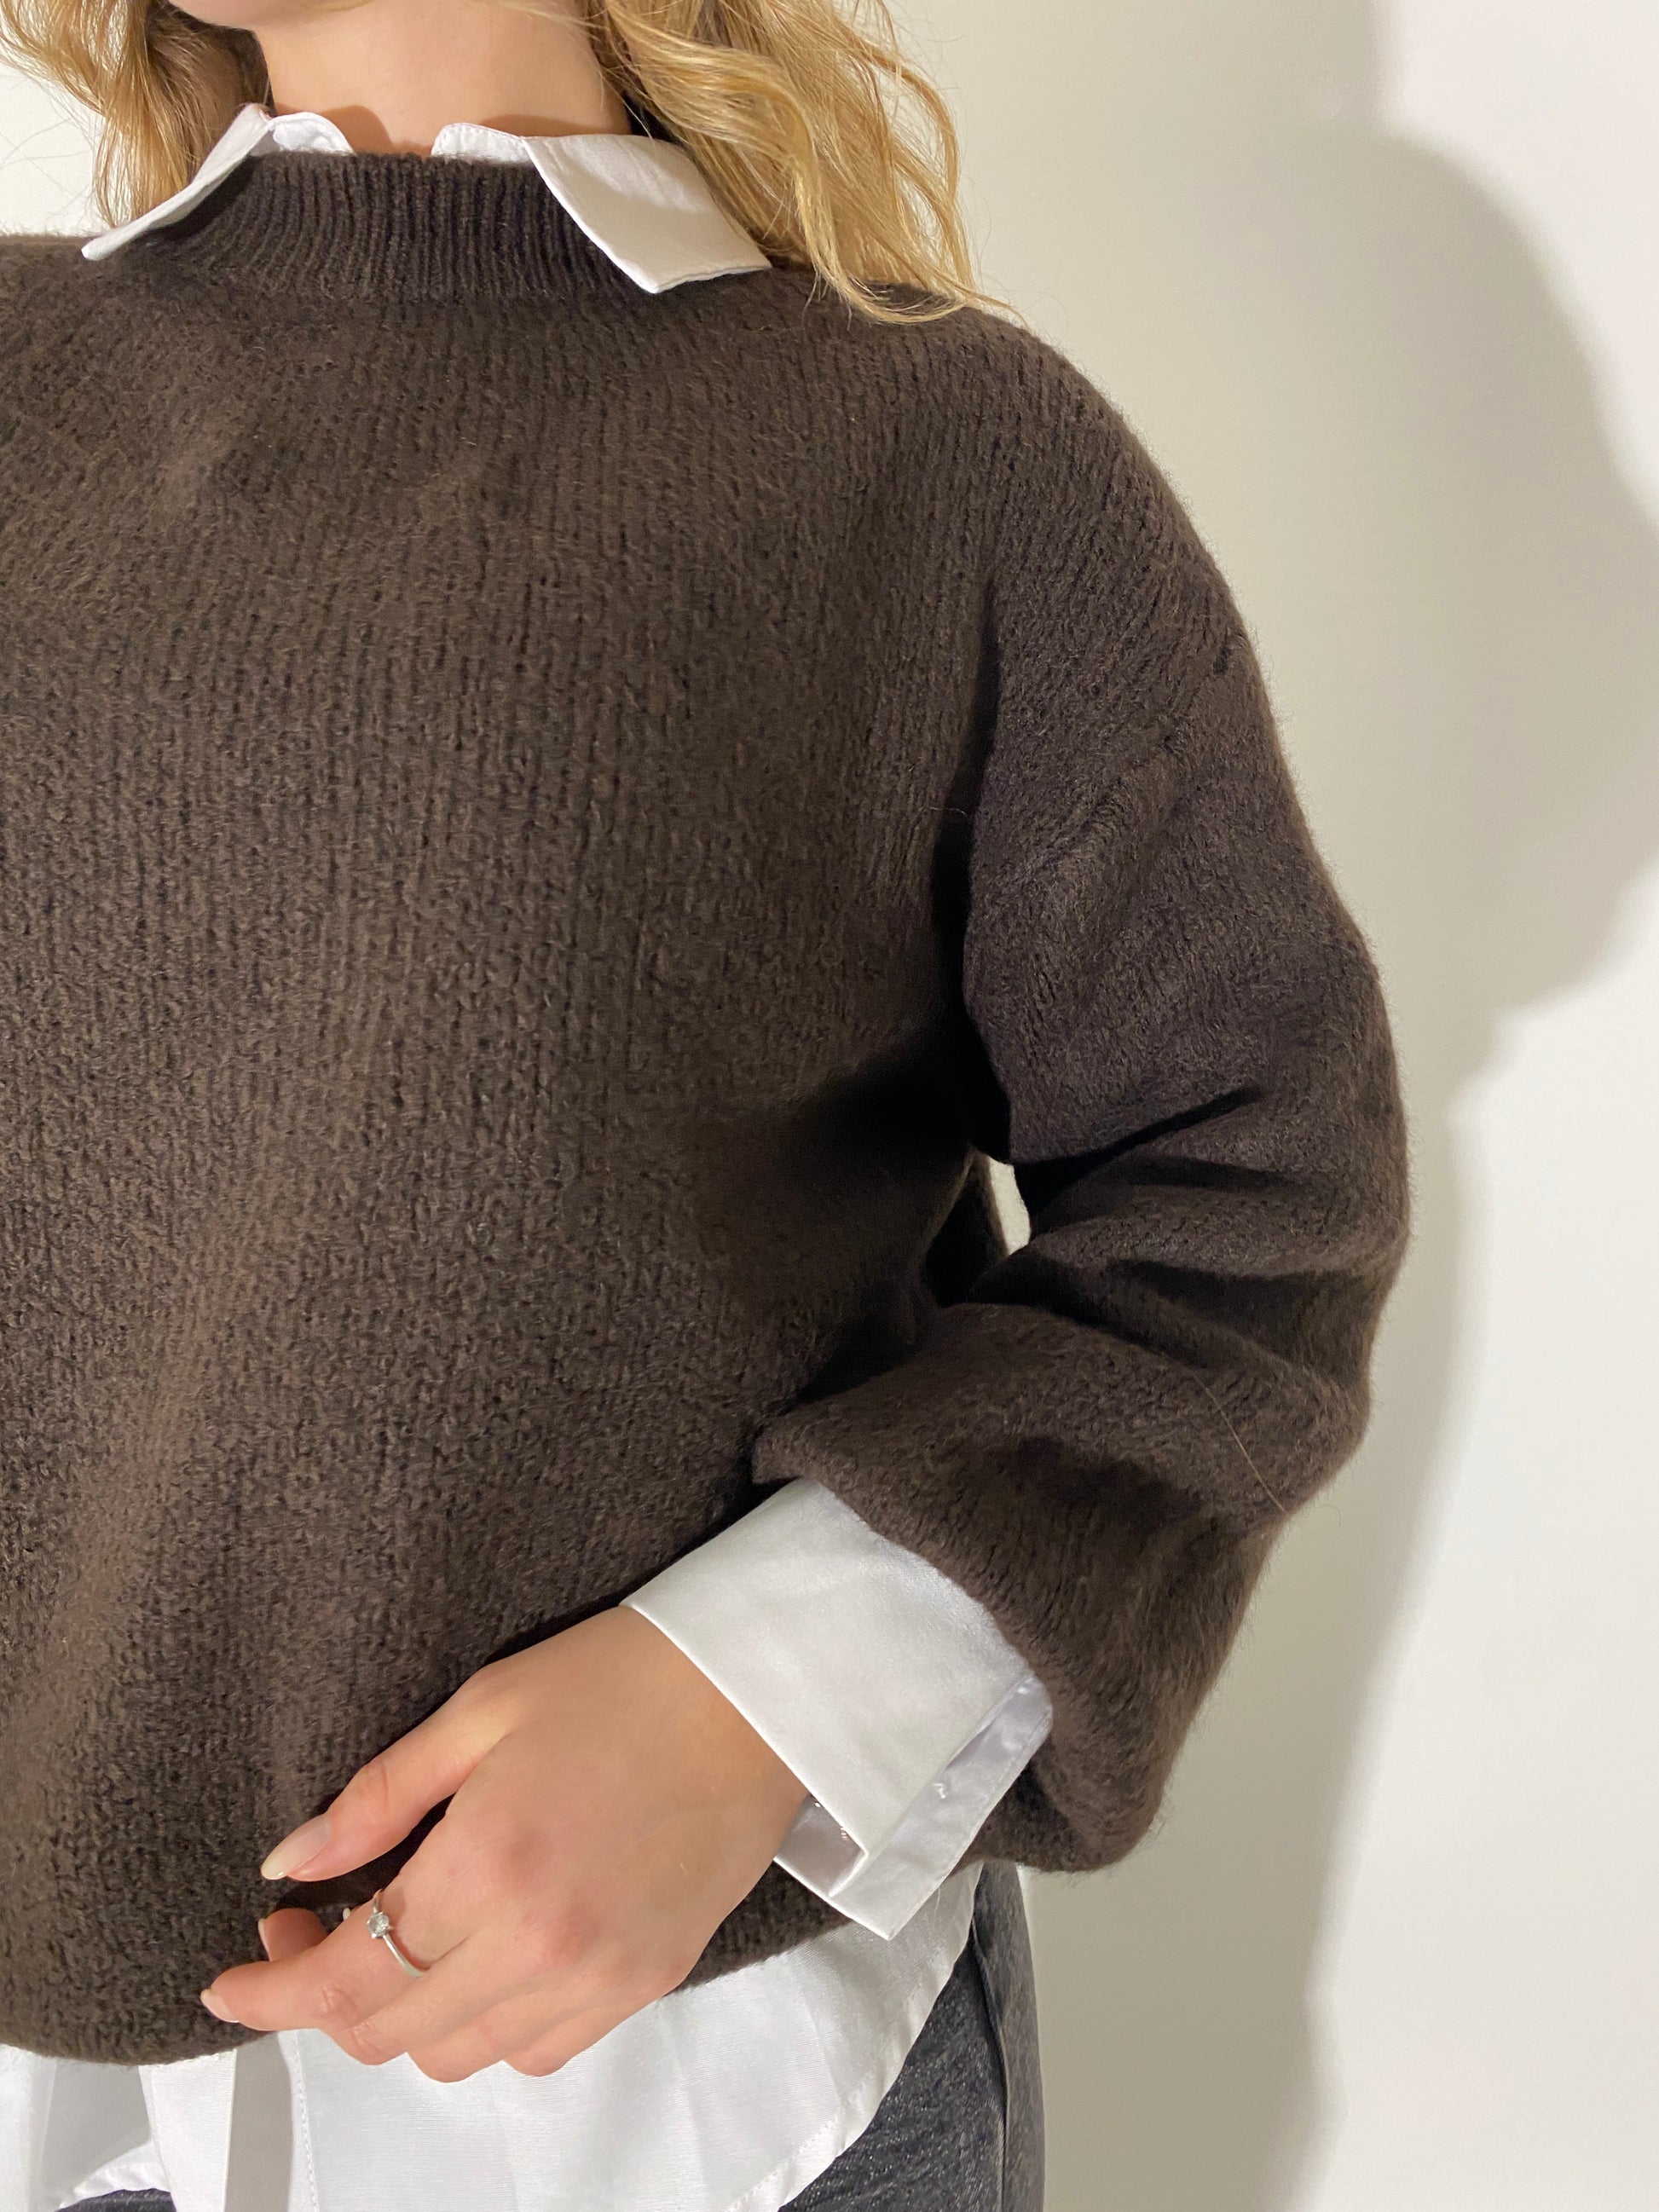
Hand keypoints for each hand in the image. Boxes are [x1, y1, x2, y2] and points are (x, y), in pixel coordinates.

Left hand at [198, 1607, 809, 2079]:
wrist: (760, 1692)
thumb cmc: (621, 1679)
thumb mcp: (481, 1708)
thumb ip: (379, 1795)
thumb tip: (291, 1862)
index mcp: (488, 1863)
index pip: (345, 1976)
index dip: (270, 1991)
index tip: (231, 1981)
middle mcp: (539, 1942)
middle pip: (390, 2032)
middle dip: (323, 2001)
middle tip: (306, 1933)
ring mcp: (599, 1974)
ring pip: (458, 2056)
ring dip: (404, 2018)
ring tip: (395, 1942)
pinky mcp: (646, 1982)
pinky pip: (537, 2050)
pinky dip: (488, 2027)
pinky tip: (481, 1961)